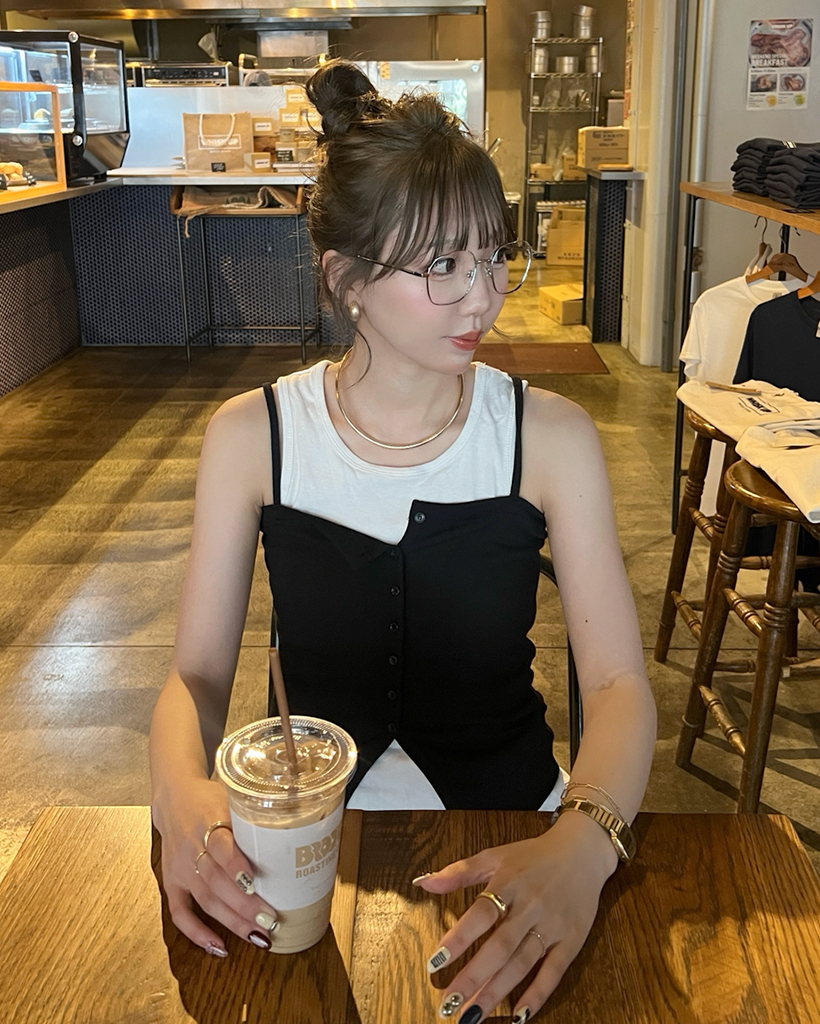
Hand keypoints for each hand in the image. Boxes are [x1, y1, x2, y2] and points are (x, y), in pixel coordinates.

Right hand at [153, 778, 279, 955]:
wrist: (174, 796)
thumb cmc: (211, 798)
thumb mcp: (232, 798)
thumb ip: (254, 815)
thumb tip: (299, 826)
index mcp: (208, 822)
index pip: (221, 848)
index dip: (236, 867)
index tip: (255, 884)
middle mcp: (192, 848)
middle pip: (216, 882)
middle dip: (244, 905)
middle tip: (270, 920)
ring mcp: (181, 868)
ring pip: (205, 900)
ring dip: (231, 921)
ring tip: (257, 935)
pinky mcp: (172, 882)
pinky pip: (180, 913)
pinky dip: (197, 933)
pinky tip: (218, 945)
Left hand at [414, 813, 617, 1021]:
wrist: (582, 851)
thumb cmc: (533, 856)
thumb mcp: (495, 855)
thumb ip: (459, 872)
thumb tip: (422, 883)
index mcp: (509, 882)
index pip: (481, 913)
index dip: (459, 938)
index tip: (435, 962)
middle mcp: (531, 905)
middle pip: (500, 946)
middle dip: (473, 977)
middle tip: (449, 1003)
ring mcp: (552, 925)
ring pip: (522, 963)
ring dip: (497, 991)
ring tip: (472, 1015)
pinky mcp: (571, 940)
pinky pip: (554, 971)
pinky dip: (537, 994)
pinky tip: (518, 1015)